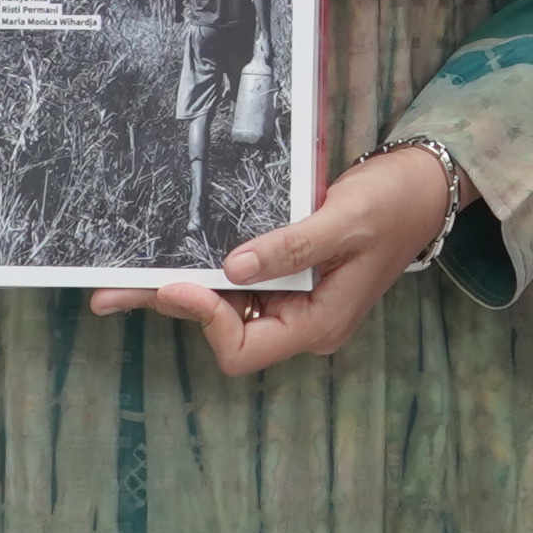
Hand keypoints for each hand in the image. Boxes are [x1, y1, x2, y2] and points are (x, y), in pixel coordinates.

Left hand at [97, 144, 456, 374]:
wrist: (422, 187)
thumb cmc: (393, 204)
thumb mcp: (344, 221)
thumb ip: (290, 247)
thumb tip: (232, 269)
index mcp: (318, 324)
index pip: (246, 346)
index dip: (207, 319)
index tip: (176, 282)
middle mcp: (300, 322)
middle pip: (224, 330)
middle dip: (170, 307)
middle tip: (110, 294)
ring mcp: (292, 301)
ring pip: (223, 305)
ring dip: (177, 290)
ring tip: (121, 279)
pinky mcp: (285, 276)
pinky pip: (236, 282)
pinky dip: (203, 270)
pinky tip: (170, 257)